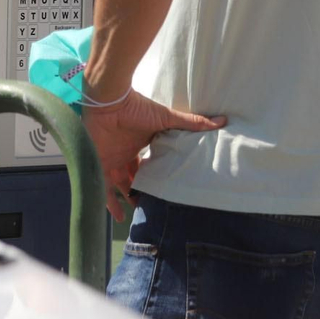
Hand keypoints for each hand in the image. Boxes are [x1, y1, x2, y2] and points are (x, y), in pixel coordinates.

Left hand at [82, 91, 225, 220]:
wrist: (109, 101)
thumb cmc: (137, 108)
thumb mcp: (167, 119)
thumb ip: (191, 123)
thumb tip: (221, 121)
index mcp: (138, 143)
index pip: (145, 164)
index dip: (153, 175)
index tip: (165, 189)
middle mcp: (123, 153)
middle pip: (131, 176)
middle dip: (140, 190)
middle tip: (153, 205)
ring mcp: (110, 159)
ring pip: (118, 185)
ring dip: (126, 198)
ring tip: (139, 214)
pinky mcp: (99, 164)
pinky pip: (103, 187)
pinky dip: (110, 202)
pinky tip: (119, 217)